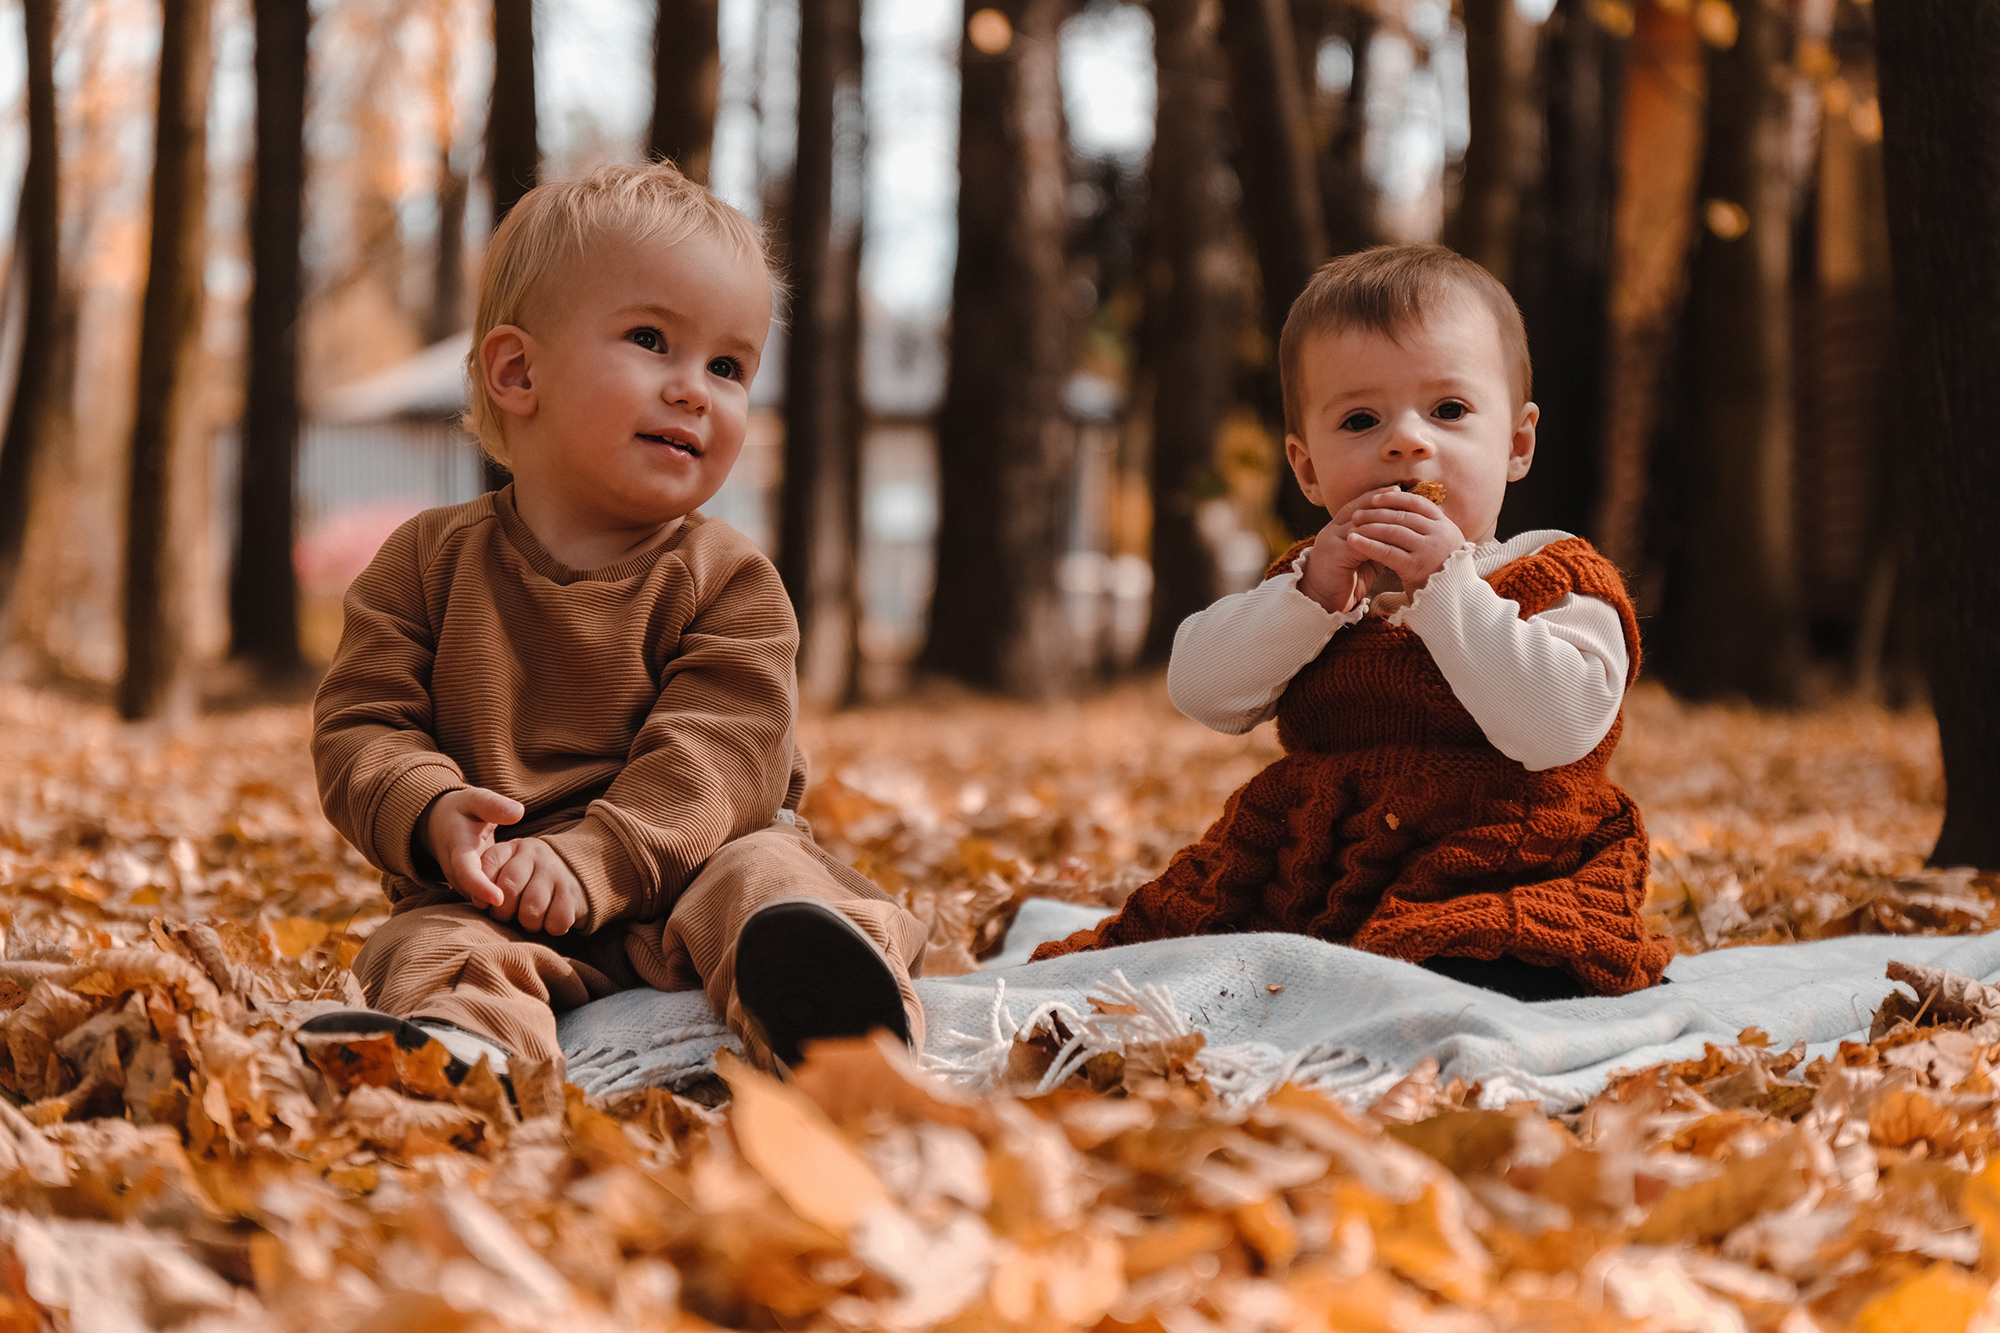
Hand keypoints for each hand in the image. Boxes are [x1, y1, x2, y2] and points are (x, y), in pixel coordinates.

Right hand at [422, 787, 523, 907]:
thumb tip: (518, 812)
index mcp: (459, 852)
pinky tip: (530, 896)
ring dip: (509, 903)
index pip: (467, 874)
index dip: (481, 888)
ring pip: (486, 903)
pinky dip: (510, 901)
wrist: (439, 825)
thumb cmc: (462, 811)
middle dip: (504, 901)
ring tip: (536, 898)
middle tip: (535, 900)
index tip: (500, 899)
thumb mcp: (476, 800)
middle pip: (479, 896)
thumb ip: (494, 805)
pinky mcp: (473, 892)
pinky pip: (490, 903)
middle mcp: (458, 875)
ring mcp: (464, 886)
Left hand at [479, 837, 585, 935]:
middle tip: (508, 917)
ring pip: (532, 909)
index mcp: (513, 847)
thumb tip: (482, 902)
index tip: (484, 905)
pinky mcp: (573, 891)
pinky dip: (551, 927)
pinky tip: (551, 920)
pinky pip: (556, 920)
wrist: (576, 875)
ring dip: (529, 923)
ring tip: (531, 920)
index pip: (489, 863)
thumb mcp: (507, 873)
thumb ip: (488, 883)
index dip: (481, 891)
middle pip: (508, 888)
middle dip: (503, 913)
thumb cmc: (529, 883)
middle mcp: (535, 853)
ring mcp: (556, 870)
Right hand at [1298, 484, 1403, 611]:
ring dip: (1380, 515)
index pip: (1357, 506)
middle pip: (1357, 507)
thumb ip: (1373, 545)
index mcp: (1336, 530)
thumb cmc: (1342, 583)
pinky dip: (1376, 536)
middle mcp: (1331, 531)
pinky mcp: (1334, 553)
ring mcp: (1331, 541)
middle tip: (1399, 492)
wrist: (1320, 604)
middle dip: (1379, 499)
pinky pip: (1358, 540)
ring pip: (1358, 522)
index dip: (1376, 496)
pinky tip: (1392, 534)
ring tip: (1399, 510)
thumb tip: (1396, 533)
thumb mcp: (1361, 559)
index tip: (1396, 490)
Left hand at [1342, 487, 1464, 592]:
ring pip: (1393, 531)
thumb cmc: (1440, 573)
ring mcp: (1429, 550)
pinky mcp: (1416, 567)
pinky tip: (1353, 541)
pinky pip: (1387, 552)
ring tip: (1353, 526)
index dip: (1395, 499)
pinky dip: (1368, 544)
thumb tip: (1404, 511)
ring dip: (1370, 526)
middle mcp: (1440, 534)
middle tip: (1357, 514)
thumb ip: (1427, 530)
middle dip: (1377, 512)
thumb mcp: (1441, 546)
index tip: (1376, 498)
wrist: (1452, 601)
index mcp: (1446, 526)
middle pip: (1403, 516)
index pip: (1418, 504)